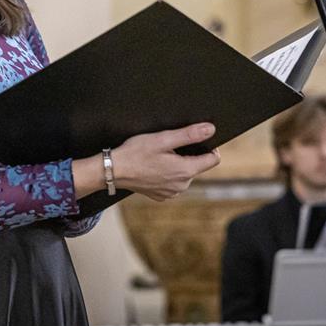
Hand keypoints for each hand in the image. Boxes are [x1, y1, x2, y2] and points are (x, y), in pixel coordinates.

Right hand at [71, 123, 219, 200]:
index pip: (213, 159)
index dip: (209, 146)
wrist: (113, 171)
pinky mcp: (161, 196)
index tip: (195, 139)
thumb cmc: (135, 153)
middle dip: (187, 155)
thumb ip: (189, 134)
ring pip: (184, 174)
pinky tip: (152, 167)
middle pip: (197, 166)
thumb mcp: (162, 139)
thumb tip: (210, 129)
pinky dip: (167, 174)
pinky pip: (172, 182)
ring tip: (158, 157)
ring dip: (177, 165)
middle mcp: (182, 185)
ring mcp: (171, 193)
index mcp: (185, 171)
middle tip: (167, 146)